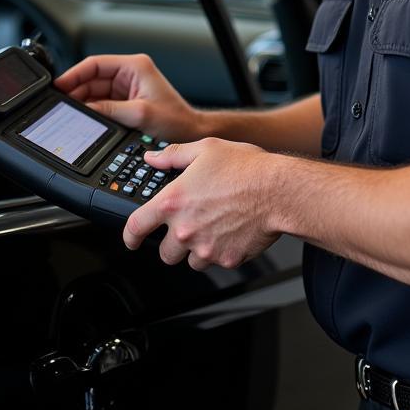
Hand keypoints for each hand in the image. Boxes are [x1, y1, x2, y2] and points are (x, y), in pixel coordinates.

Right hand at [54, 53, 203, 141]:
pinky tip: (82, 117)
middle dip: (75, 90)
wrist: (189, 133)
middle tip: (59, 104)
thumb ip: (109, 109)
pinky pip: (102, 102)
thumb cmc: (175, 120)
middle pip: (92, 77)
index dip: (74, 74)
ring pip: (94, 91)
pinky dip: (91, 109)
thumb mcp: (139, 114)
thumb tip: (83, 108)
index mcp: (134, 66)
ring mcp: (127, 86)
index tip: (58, 85)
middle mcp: (129, 73)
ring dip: (82, 101)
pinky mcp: (126, 100)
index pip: (95, 64)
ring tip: (67, 113)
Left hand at [123, 138, 281, 270]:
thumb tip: (152, 158)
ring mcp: (206, 248)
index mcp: (174, 201)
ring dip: (196, 249)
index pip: (137, 227)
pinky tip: (232, 231)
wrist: (279, 192)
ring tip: (214, 227)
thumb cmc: (246, 169)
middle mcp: (185, 229)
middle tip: (187, 227)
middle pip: (165, 252)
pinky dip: (220, 251)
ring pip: (190, 260)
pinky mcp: (226, 259)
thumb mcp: (206, 149)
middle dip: (172, 243)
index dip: (129, 237)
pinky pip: (216, 261)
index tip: (132, 240)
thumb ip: (173, 155)